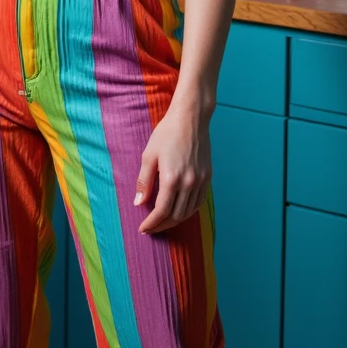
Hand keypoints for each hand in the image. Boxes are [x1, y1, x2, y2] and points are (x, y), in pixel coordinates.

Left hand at [132, 97, 211, 232]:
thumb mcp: (149, 156)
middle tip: (151, 228)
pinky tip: (179, 211)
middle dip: (162, 225)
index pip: (162, 211)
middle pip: (176, 215)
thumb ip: (144, 182)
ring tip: (163, 222)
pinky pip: (199, 201)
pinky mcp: (208, 176)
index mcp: (171, 178)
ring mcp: (200, 180)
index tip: (143, 228)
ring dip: (175, 220)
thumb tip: (138, 203)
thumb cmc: (167, 133)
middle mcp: (189, 182)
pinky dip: (189, 210)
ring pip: (189, 211)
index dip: (152, 223)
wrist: (191, 118)